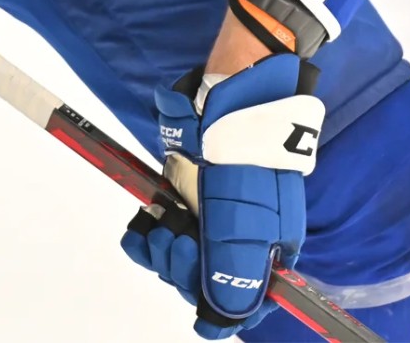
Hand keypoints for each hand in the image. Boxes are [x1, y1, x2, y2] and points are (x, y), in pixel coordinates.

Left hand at [122, 54, 323, 338]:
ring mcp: (212, 214)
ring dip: (160, 250)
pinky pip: (159, 231)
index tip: (196, 289)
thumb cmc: (247, 155)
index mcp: (269, 249)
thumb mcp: (248, 221)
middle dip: (181, 269)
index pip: (243, 302)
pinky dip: (144, 235)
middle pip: (205, 282)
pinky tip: (140, 228)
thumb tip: (218, 321)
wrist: (232, 90)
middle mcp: (242, 237)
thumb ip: (234, 274)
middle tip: (173, 240)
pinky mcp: (186, 194)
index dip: (217, 304)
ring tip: (158, 227)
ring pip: (178, 258)